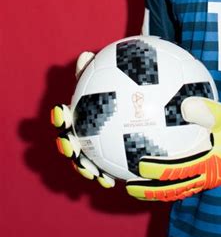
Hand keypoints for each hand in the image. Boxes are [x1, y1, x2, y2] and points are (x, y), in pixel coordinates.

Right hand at [50, 52, 114, 188]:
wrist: (144, 104)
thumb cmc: (123, 85)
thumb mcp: (114, 75)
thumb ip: (99, 70)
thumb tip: (85, 55)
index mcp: (81, 113)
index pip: (65, 115)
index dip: (60, 116)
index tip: (62, 111)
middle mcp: (82, 132)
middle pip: (68, 141)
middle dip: (66, 145)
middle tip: (70, 144)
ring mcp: (93, 149)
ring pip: (81, 161)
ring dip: (82, 167)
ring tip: (90, 171)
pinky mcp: (107, 162)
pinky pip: (102, 172)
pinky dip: (102, 177)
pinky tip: (110, 181)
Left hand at [126, 98, 220, 200]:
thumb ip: (208, 112)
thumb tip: (185, 104)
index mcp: (207, 166)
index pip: (176, 172)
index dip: (156, 171)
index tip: (138, 167)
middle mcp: (206, 177)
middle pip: (172, 191)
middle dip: (150, 191)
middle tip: (129, 188)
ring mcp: (209, 179)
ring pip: (179, 191)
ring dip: (158, 192)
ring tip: (140, 188)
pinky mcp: (212, 176)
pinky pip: (187, 183)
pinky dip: (172, 183)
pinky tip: (163, 173)